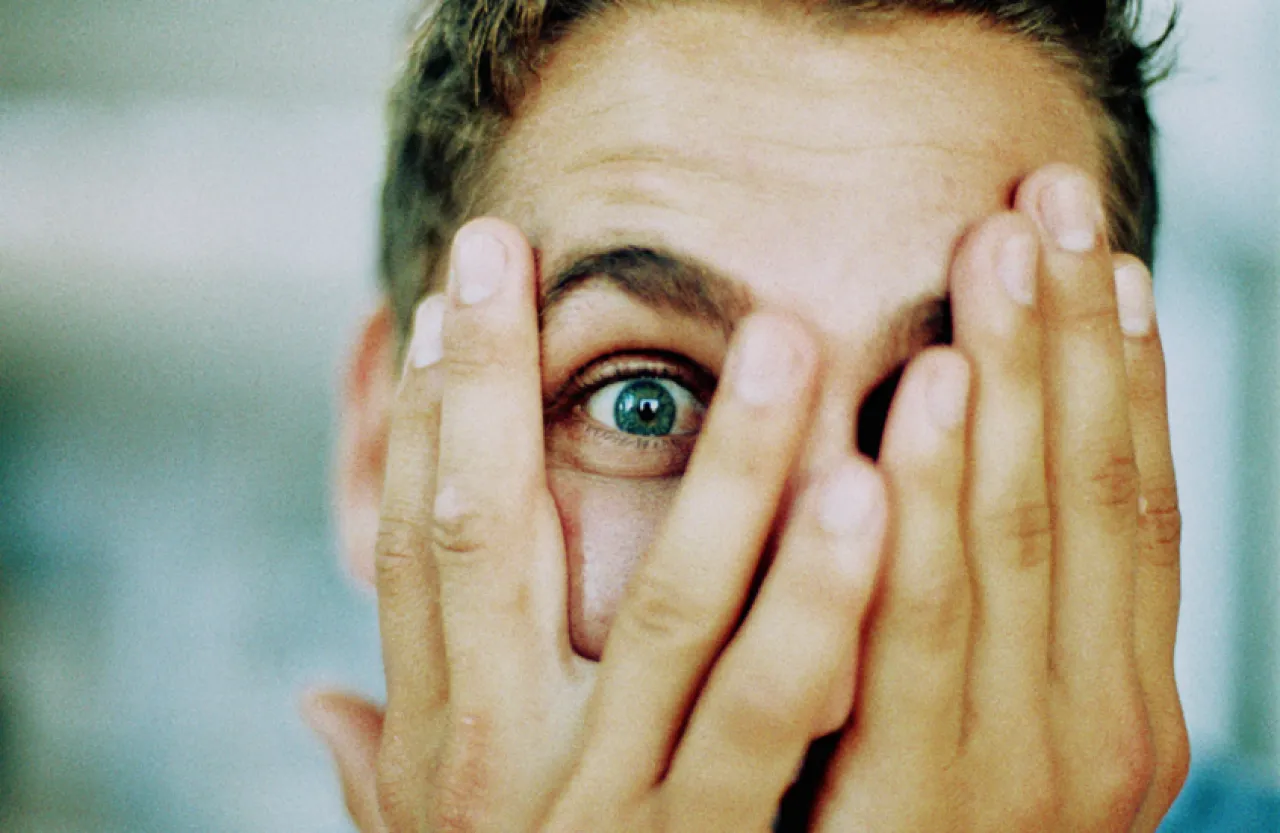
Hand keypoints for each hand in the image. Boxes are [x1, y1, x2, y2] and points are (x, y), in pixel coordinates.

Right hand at [305, 218, 885, 830]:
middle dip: (491, 388)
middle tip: (512, 249)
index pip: (409, 551)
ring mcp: (627, 814)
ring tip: (779, 339)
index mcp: (447, 747)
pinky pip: (791, 712)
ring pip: (674, 613)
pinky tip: (883, 490)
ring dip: (726, 467)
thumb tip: (311, 699)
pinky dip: (835, 597)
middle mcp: (510, 772)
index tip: (440, 304)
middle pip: (490, 546)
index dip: (413, 420)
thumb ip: (378, 775)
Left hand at [801, 164, 1187, 830]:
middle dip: (1069, 344)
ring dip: (1006, 401)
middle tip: (1045, 208)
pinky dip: (912, 540)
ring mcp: (1015, 782)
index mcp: (1124, 700)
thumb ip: (999, 604)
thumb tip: (974, 445)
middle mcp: (1097, 734)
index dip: (1124, 370)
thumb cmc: (935, 832)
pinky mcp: (909, 818)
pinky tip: (900, 434)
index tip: (1104, 255)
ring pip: (1009, 552)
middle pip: (1084, 497)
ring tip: (990, 271)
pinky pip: (908, 654)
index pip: (1134, 500)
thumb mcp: (1001, 716)